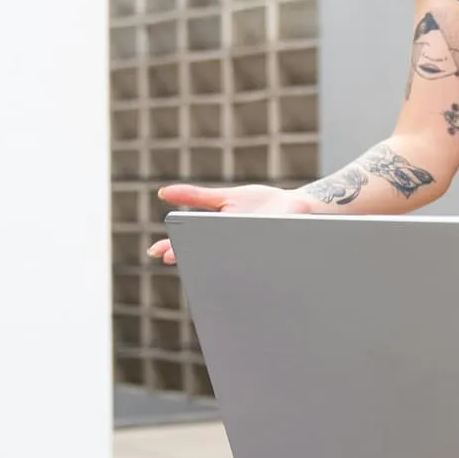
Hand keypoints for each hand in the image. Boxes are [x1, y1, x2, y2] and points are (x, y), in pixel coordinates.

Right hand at [148, 183, 321, 264]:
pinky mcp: (269, 254)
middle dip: (188, 257)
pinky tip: (237, 262)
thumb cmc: (261, 205)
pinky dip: (247, 264)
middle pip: (205, 255)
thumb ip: (196, 197)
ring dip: (215, 263)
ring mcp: (249, 254)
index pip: (189, 247)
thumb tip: (164, 193)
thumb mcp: (224, 198)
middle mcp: (231, 249)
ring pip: (228, 263)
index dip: (174, 250)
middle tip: (172, 259)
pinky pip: (256, 261)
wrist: (296, 206)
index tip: (162, 253)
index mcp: (219, 236)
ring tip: (195, 259)